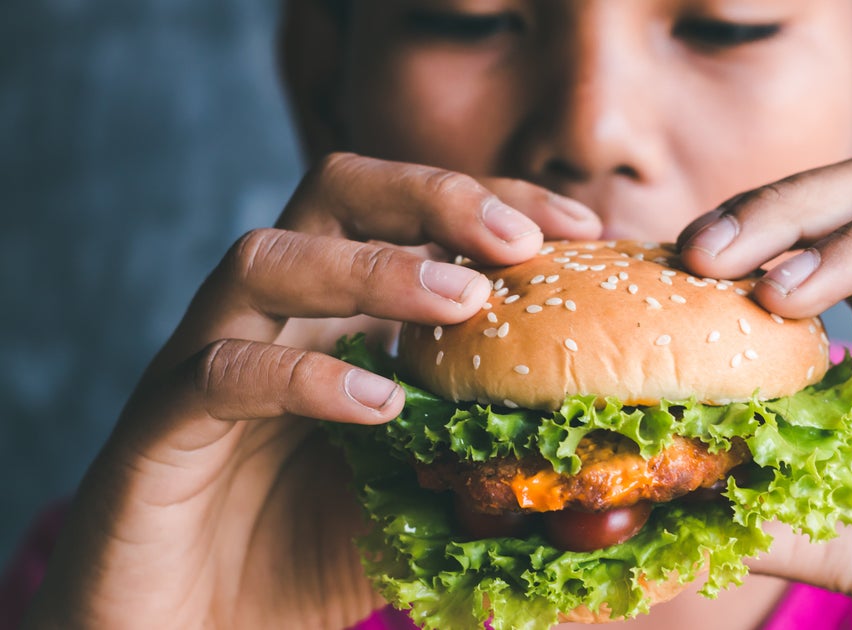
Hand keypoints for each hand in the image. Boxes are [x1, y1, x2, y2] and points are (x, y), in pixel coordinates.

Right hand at [23, 153, 600, 628]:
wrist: (185, 629)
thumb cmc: (304, 554)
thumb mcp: (419, 502)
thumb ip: (484, 470)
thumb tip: (592, 472)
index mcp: (335, 314)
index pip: (410, 215)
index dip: (493, 203)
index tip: (581, 225)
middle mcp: (272, 316)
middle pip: (334, 192)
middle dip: (433, 197)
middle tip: (519, 240)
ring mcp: (207, 359)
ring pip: (267, 261)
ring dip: (372, 269)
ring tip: (462, 300)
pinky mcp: (160, 426)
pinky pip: (222, 373)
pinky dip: (305, 379)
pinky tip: (379, 406)